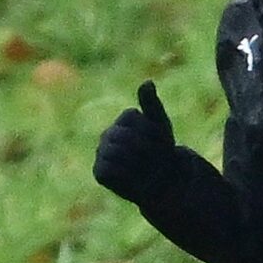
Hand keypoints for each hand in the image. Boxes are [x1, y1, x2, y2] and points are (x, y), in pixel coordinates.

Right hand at [93, 80, 177, 198]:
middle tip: (159, 161)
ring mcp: (102, 152)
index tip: (163, 144)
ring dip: (139, 164)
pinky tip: (135, 178)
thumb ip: (152, 105)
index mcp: (125, 118)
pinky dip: (127, 176)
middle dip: (148, 151)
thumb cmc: (162, 151)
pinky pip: (111, 170)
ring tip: (148, 169)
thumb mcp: (161, 127)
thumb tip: (147, 81)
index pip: (137, 122)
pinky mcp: (99, 171)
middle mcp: (109, 133)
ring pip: (119, 154)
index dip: (154, 135)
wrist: (161, 180)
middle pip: (128, 138)